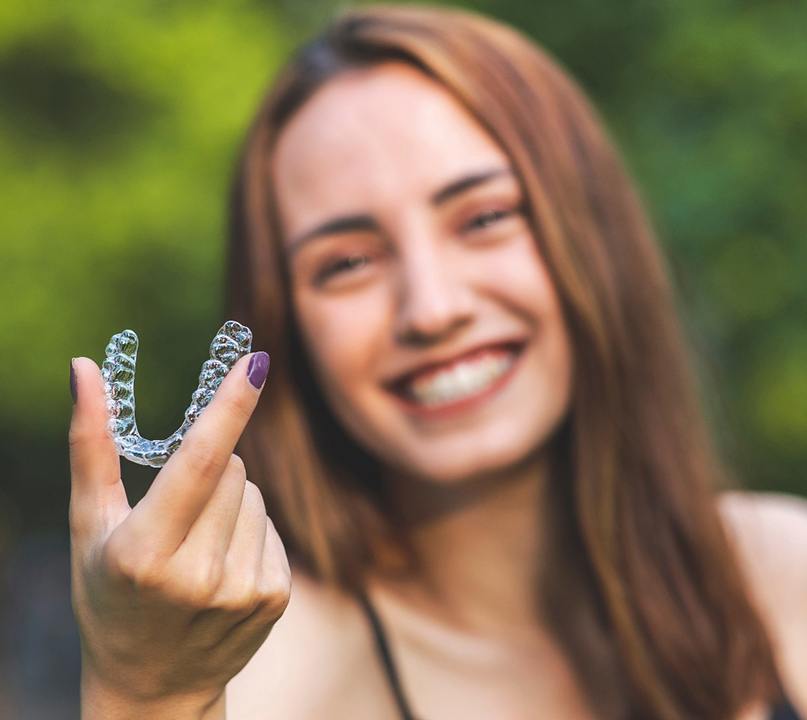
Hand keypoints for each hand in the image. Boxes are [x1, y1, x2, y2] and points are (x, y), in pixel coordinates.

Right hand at [68, 351, 289, 714]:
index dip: (229, 406)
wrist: (152, 686)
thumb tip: (84, 368)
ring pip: (254, 494)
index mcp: (144, 553)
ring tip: (197, 547)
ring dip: (230, 502)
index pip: (198, 462)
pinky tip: (222, 567)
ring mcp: (242, 590)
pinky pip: (271, 525)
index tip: (256, 361)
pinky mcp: (274, 598)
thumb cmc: (108, 594)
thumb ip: (91, 444)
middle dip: (209, 468)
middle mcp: (198, 575)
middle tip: (177, 513)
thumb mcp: (88, 526)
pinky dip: (249, 532)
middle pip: (232, 468)